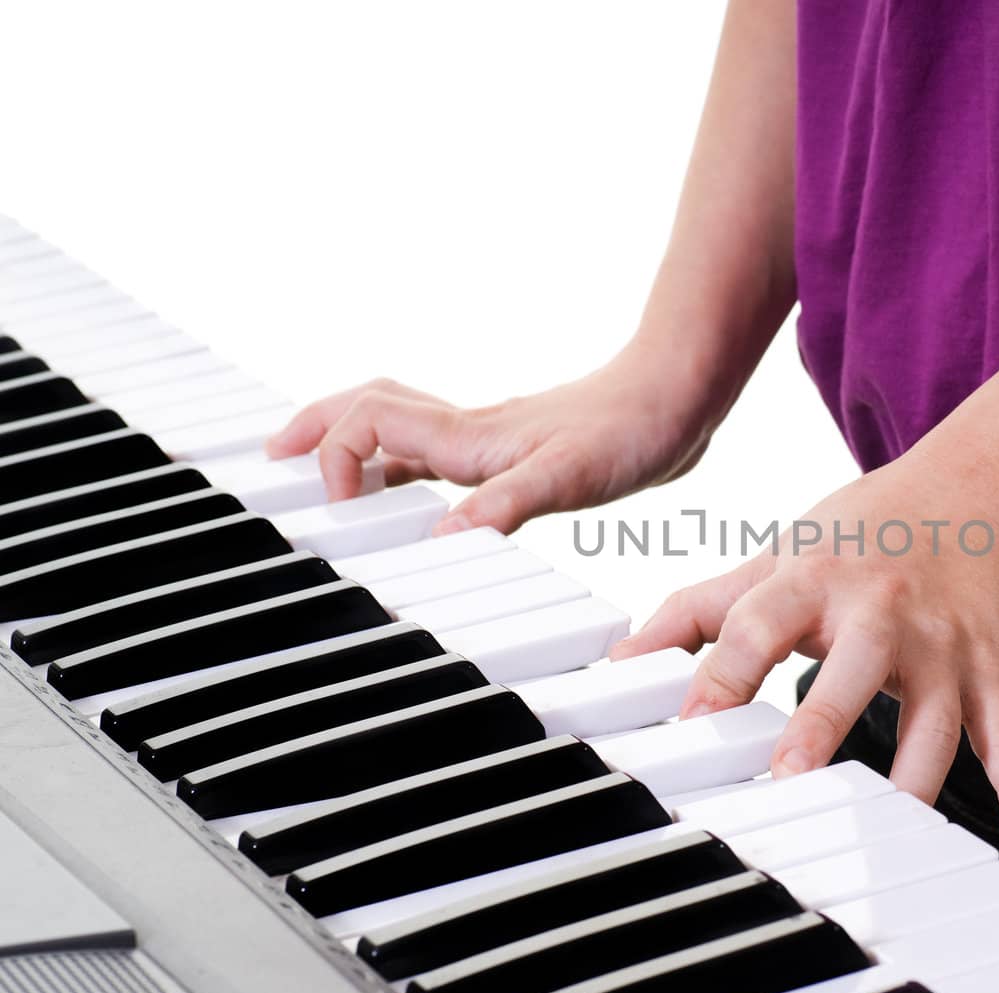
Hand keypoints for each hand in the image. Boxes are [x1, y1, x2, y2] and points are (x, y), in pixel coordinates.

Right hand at [265, 346, 715, 533]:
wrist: (678, 398)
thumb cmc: (630, 430)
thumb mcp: (568, 478)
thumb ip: (501, 506)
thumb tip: (439, 540)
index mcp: (469, 436)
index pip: (367, 427)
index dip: (334, 458)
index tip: (334, 510)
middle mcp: (468, 431)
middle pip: (365, 409)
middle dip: (312, 428)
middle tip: (272, 456)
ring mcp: (489, 437)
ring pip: (396, 426)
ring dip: (350, 443)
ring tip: (320, 477)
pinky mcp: (514, 449)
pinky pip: (437, 450)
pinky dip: (403, 465)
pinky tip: (410, 496)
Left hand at [612, 453, 998, 844]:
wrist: (972, 495)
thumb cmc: (861, 535)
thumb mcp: (776, 557)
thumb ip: (699, 610)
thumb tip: (622, 660)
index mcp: (814, 581)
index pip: (758, 627)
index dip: (721, 675)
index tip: (690, 725)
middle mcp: (880, 614)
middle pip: (850, 672)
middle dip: (822, 725)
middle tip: (791, 780)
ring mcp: (939, 647)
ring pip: (933, 719)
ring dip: (915, 778)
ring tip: (892, 833)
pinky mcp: (985, 670)